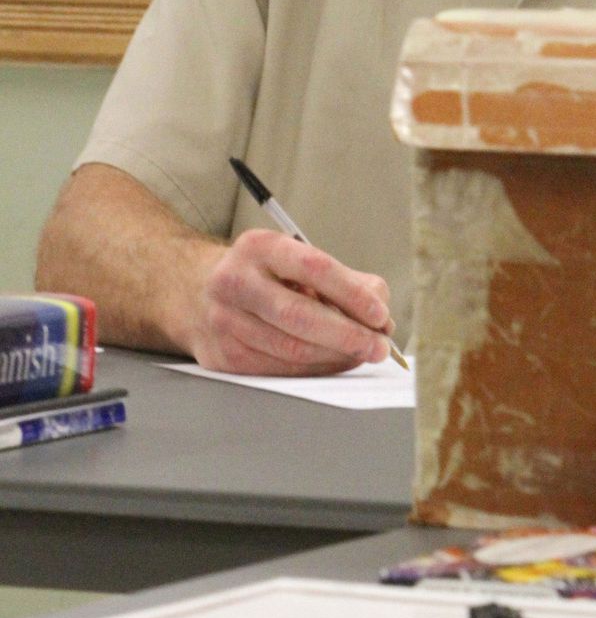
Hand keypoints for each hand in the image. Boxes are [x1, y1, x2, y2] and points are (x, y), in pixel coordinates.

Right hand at [185, 229, 395, 374]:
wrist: (192, 290)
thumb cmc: (260, 275)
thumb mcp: (295, 259)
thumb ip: (344, 281)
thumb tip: (381, 315)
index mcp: (259, 248)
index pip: (313, 268)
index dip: (351, 293)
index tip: (380, 314)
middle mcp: (236, 281)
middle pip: (299, 316)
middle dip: (348, 335)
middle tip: (380, 347)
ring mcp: (224, 321)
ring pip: (290, 350)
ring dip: (335, 357)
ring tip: (362, 354)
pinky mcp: (222, 356)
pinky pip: (279, 369)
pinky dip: (314, 369)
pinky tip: (333, 363)